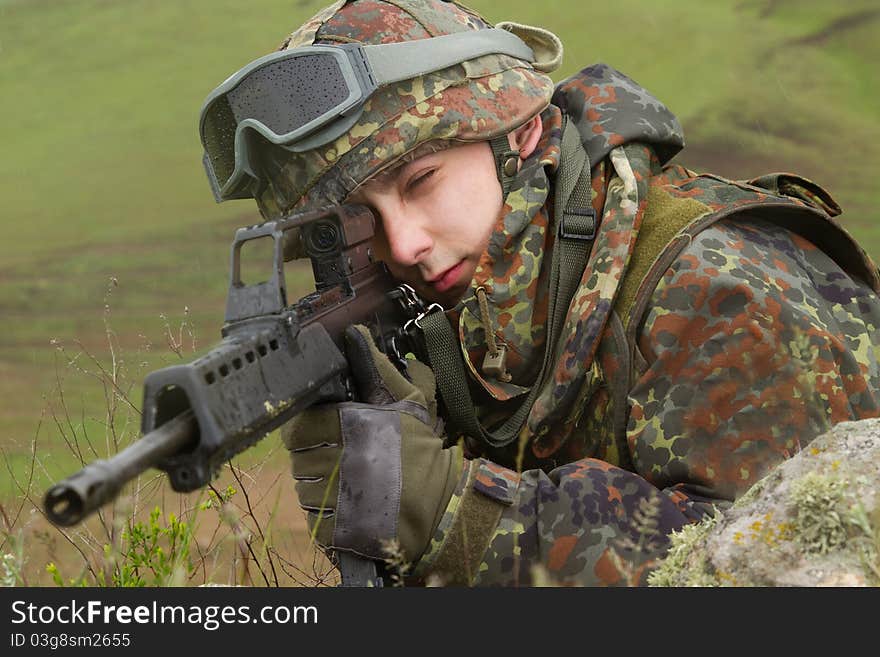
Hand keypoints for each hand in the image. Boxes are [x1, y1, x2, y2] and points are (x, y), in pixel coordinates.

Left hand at [281, 324, 462, 563]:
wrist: (445, 506)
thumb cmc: (422, 452)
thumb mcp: (406, 403)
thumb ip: (376, 369)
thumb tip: (354, 334)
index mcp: (349, 426)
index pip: (298, 426)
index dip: (305, 429)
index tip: (319, 432)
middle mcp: (337, 462)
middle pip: (299, 459)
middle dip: (314, 457)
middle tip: (338, 457)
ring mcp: (335, 501)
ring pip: (304, 490)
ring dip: (318, 486)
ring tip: (346, 483)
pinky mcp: (335, 532)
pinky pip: (314, 519)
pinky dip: (325, 515)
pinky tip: (349, 507)